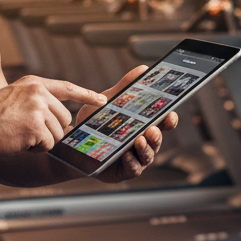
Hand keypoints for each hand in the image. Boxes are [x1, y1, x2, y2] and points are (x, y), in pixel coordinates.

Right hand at [0, 75, 105, 157]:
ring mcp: (38, 108)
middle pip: (64, 119)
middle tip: (26, 131)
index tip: (102, 100)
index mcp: (33, 83)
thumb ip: (35, 101)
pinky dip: (34, 149)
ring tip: (18, 135)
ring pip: (58, 135)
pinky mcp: (36, 126)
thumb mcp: (13, 98)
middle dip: (51, 131)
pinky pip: (48, 145)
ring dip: (41, 141)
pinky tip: (18, 141)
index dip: (86, 95)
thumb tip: (60, 116)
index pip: (67, 87)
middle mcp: (38, 92)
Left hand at [83, 65, 178, 183]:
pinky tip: (127, 154)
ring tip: (139, 140)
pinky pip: (134, 169)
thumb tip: (143, 69)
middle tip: (152, 129)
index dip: (170, 119)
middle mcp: (142, 143)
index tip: (170, 113)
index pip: (163, 123)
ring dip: (146, 148)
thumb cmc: (94, 122)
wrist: (70, 144)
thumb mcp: (108, 101)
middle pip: (157, 140)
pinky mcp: (124, 172)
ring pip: (148, 156)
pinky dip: (132, 162)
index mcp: (143, 126)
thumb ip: (125, 86)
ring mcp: (134, 158)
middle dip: (157, 135)